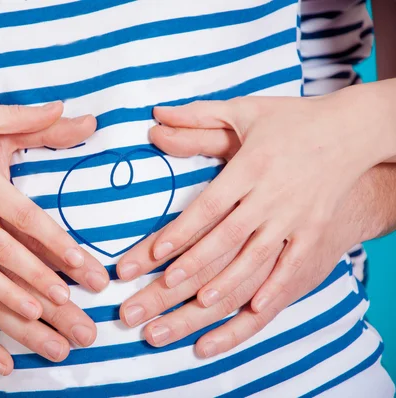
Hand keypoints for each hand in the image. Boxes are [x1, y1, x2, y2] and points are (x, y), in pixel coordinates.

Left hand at [144, 93, 390, 312]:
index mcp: (251, 165)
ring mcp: (296, 214)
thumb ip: (197, 117)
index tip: (157, 251)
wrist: (353, 130)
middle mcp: (272, 193)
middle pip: (228, 235)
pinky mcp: (315, 228)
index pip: (209, 204)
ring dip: (230, 279)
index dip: (182, 230)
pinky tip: (256, 306)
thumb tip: (156, 116)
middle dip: (196, 261)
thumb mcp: (243, 111)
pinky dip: (276, 285)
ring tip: (202, 301)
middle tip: (166, 283)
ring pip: (258, 254)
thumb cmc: (291, 120)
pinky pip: (294, 262)